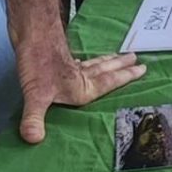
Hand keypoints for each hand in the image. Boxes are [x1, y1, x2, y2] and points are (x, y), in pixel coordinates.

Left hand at [16, 41, 146, 142]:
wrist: (30, 33)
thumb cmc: (36, 64)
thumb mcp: (35, 95)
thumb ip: (34, 118)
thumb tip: (33, 139)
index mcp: (81, 88)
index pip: (109, 82)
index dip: (125, 77)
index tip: (141, 69)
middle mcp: (79, 76)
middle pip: (105, 70)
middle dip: (121, 66)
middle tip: (136, 58)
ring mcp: (69, 65)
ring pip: (94, 64)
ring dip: (107, 61)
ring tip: (119, 57)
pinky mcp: (58, 57)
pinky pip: (78, 62)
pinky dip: (84, 62)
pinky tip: (82, 62)